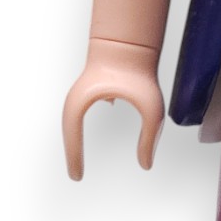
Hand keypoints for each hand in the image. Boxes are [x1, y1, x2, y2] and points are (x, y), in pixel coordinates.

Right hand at [62, 37, 164, 178]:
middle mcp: (77, 98)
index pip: (72, 137)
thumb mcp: (151, 111)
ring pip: (73, 122)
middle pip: (69, 132)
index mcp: (83, 102)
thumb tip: (146, 165)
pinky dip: (82, 127)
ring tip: (78, 162)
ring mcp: (82, 92)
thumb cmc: (140, 73)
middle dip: (72, 154)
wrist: (131, 42)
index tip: (77, 177)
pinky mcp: (90, 89)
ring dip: (76, 140)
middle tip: (76, 175)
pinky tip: (90, 134)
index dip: (74, 158)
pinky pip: (81, 113)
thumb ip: (149, 138)